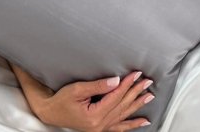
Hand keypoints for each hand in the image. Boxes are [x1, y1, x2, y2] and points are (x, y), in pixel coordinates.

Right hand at [10, 63, 154, 131]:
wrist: (50, 112)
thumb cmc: (60, 100)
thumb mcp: (77, 89)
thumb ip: (98, 86)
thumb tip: (116, 81)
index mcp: (94, 116)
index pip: (116, 97)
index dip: (127, 84)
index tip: (136, 74)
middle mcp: (99, 125)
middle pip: (122, 105)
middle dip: (135, 91)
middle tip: (146, 81)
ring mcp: (101, 128)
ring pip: (123, 115)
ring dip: (137, 104)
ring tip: (149, 96)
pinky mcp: (100, 128)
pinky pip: (120, 127)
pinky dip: (132, 124)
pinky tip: (142, 121)